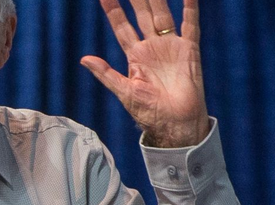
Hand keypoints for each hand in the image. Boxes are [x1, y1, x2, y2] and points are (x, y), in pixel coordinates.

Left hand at [80, 0, 210, 146]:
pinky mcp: (189, 50)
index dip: (113, 10)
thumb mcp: (123, 91)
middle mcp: (152, 47)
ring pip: (162, 14)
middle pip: (142, 14)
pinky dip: (190, 9)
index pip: (121, 26)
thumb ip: (105, 73)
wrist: (175, 122)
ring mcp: (171, 46)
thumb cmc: (148, 112)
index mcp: (135, 56)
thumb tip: (84, 59)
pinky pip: (190, 24)